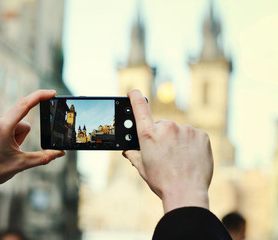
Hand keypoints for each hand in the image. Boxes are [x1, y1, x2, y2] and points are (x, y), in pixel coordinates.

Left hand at [0, 90, 64, 197]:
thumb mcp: (20, 165)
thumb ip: (43, 157)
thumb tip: (60, 152)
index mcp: (2, 128)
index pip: (25, 105)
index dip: (40, 96)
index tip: (52, 92)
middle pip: (22, 123)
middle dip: (21, 137)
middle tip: (8, 151)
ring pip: (13, 123)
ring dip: (13, 135)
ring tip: (0, 149)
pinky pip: (4, 122)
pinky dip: (5, 133)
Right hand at [123, 89, 212, 213]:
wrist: (186, 193)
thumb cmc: (161, 181)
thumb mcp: (142, 167)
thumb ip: (133, 154)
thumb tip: (127, 150)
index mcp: (148, 134)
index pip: (139, 106)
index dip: (135, 96)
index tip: (133, 91)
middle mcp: (166, 127)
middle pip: (161, 125)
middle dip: (161, 136)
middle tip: (164, 153)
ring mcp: (186, 130)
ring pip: (178, 131)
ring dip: (177, 140)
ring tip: (179, 159)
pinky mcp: (201, 135)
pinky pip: (193, 135)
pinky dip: (191, 144)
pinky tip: (190, 157)